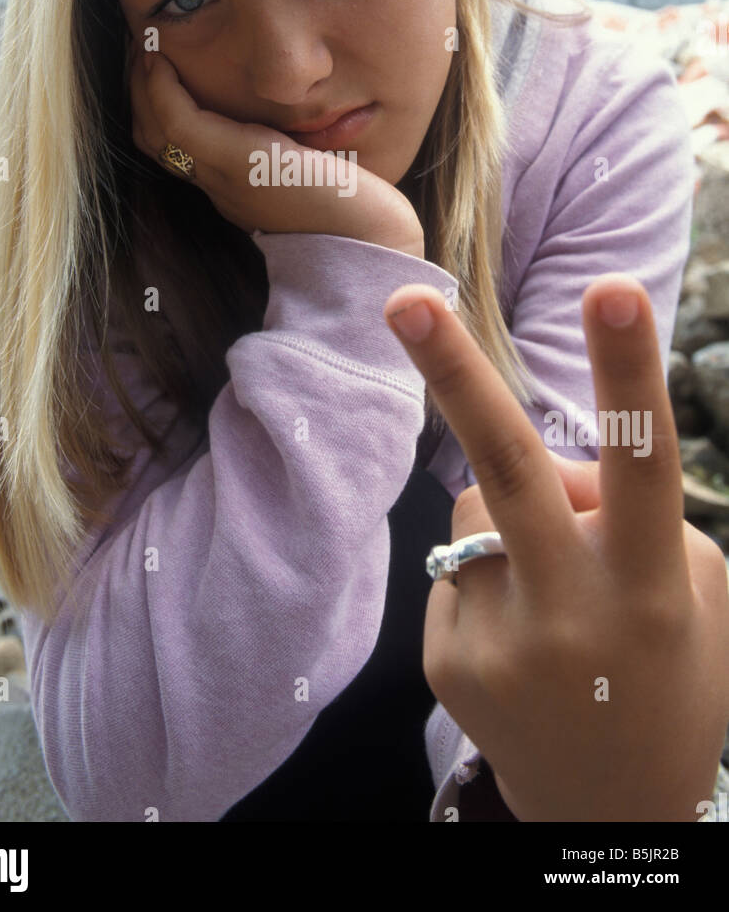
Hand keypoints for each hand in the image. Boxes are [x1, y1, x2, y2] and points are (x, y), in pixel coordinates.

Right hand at [127, 37, 423, 255]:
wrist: (374, 246)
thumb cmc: (361, 210)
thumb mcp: (322, 168)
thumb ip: (302, 147)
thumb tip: (306, 119)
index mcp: (236, 186)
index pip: (174, 146)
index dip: (156, 105)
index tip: (158, 64)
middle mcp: (222, 185)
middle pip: (153, 138)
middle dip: (139, 91)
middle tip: (141, 46)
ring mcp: (226, 177)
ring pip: (155, 130)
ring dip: (141, 84)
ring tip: (144, 45)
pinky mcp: (241, 164)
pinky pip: (179, 123)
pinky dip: (160, 90)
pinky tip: (161, 61)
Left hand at [383, 274, 728, 821]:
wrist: (617, 811)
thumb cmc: (672, 666)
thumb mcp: (693, 588)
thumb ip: (626, 512)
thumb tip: (542, 463)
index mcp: (650, 588)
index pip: (641, 463)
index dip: (627, 372)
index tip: (611, 287)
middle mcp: (571, 615)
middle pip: (504, 471)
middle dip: (454, 374)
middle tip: (405, 299)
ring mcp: (500, 646)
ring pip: (477, 509)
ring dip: (512, 518)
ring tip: (553, 591)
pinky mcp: (448, 664)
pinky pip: (456, 566)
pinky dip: (488, 576)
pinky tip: (522, 637)